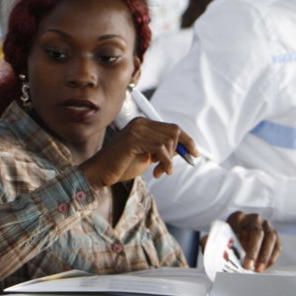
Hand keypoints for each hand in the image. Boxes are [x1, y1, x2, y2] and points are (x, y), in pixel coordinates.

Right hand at [79, 117, 198, 188]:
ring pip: (169, 140)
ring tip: (161, 172)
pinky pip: (160, 148)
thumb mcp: (147, 157)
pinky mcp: (133, 140)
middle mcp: (140, 123)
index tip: (195, 154)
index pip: (173, 128)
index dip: (187, 140)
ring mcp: (136, 130)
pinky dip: (165, 161)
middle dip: (179, 151)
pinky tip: (161, 171)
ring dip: (169, 160)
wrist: (100, 173)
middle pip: (174, 131)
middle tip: (169, 169)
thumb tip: (183, 149)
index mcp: (143, 124)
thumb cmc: (121, 166)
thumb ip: (162, 151)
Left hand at [225, 211, 281, 270]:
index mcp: (238, 217)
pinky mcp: (274, 235)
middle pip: (257, 232)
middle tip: (248, 266)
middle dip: (254, 250)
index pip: (241, 226)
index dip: (240, 242)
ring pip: (271, 237)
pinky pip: (277, 246)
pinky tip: (264, 268)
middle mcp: (254, 218)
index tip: (238, 254)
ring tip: (258, 269)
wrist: (235, 244)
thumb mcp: (223, 243)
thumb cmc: (227, 245)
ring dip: (265, 255)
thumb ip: (227, 247)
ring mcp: (266, 225)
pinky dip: (271, 258)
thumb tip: (232, 256)